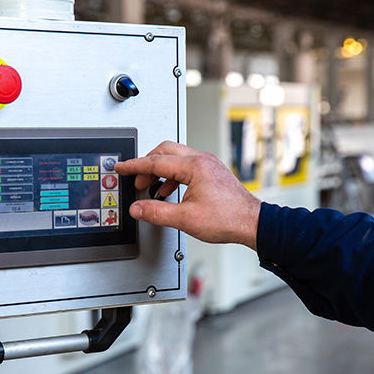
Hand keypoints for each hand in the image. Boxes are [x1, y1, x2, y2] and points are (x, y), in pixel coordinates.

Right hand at [114, 142, 261, 249]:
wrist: (251, 222)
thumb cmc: (228, 218)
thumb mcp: (185, 219)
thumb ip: (157, 212)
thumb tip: (138, 208)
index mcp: (194, 167)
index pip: (155, 162)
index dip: (134, 166)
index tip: (121, 167)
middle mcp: (202, 160)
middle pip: (165, 151)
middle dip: (147, 164)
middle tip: (136, 179)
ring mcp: (209, 164)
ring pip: (176, 157)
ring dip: (160, 170)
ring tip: (151, 187)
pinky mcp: (212, 172)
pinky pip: (186, 166)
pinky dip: (173, 175)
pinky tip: (169, 191)